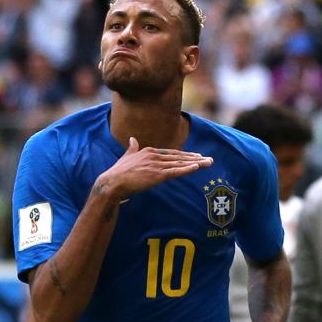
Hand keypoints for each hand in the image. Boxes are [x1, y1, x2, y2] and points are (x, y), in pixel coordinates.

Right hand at [96, 137, 212, 199]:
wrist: (112, 182)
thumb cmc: (118, 172)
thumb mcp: (127, 156)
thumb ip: (132, 148)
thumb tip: (132, 139)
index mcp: (149, 151)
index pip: (172, 153)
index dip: (185, 155)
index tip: (196, 157)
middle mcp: (154, 155)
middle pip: (179, 157)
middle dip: (195, 158)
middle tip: (209, 159)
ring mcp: (156, 165)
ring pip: (180, 164)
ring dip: (196, 164)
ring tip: (208, 163)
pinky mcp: (156, 175)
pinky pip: (175, 172)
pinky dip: (187, 169)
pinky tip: (197, 167)